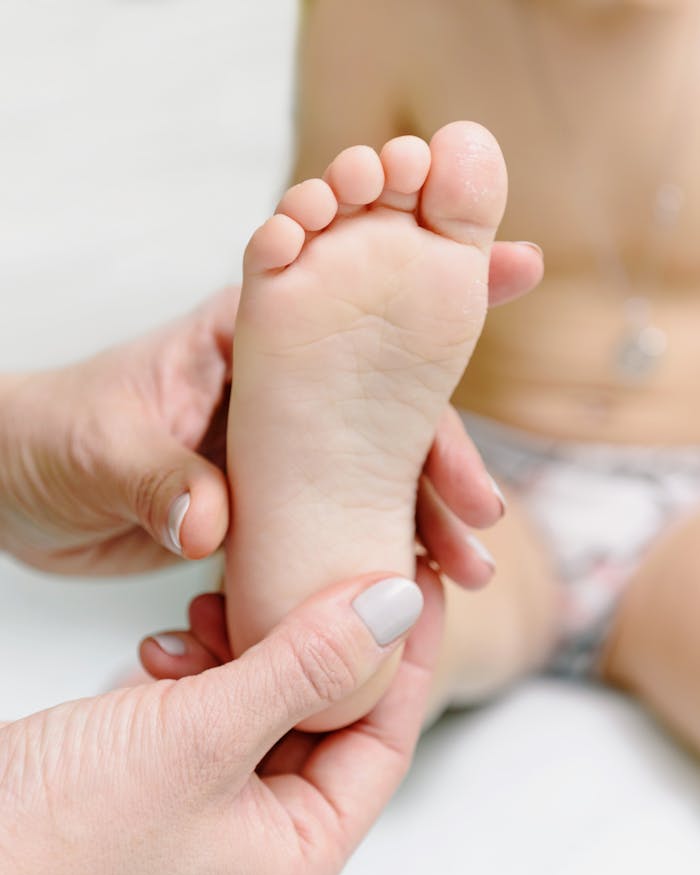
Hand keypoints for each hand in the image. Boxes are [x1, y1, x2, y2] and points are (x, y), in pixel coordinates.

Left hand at [0, 242, 539, 576]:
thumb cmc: (43, 438)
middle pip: (383, 402)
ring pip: (370, 471)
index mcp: (240, 338)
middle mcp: (273, 389)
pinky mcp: (265, 503)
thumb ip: (157, 479)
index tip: (509, 269)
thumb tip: (213, 525)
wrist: (12, 492)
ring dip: (421, 516)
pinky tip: (410, 580)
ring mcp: (274, 449)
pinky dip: (377, 546)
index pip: (348, 300)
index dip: (429, 283)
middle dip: (445, 451)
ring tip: (464, 569)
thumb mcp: (96, 449)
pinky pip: (336, 519)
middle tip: (486, 509)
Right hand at [0, 568, 441, 874]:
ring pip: (266, 705)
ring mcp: (210, 810)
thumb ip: (306, 664)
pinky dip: (200, 669)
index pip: (382, 741)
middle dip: (318, 642)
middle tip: (326, 563)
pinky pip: (212, 711)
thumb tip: (396, 605)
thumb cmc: (66, 824)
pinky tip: (166, 644)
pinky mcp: (163, 780)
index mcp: (294, 857)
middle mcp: (261, 841)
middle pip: (327, 719)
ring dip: (250, 648)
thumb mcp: (204, 732)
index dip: (402, 656)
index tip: (414, 578)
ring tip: (217, 605)